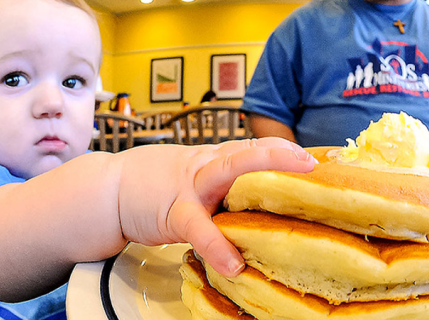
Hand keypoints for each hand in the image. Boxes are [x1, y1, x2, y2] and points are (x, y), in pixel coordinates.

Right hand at [115, 138, 315, 277]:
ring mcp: (192, 186)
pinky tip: (232, 264)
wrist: (109, 188)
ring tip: (290, 198)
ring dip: (259, 178)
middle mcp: (208, 166)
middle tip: (314, 164)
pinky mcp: (174, 212)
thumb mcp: (194, 175)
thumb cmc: (155, 184)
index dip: (286, 149)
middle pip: (248, 152)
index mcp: (215, 159)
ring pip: (228, 173)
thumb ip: (224, 184)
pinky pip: (198, 228)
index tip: (319, 156)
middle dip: (282, 155)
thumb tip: (260, 200)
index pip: (255, 147)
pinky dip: (215, 245)